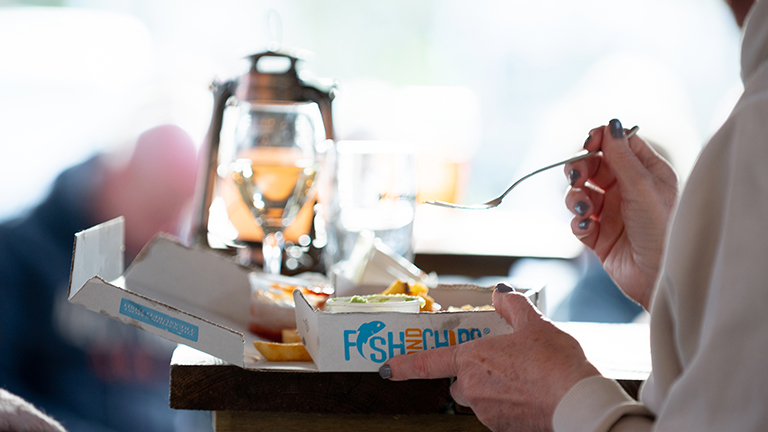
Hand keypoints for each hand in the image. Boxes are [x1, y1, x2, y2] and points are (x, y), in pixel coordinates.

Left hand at [381, 284, 599, 431]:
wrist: (578, 403)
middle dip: (472, 372)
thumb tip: (501, 294)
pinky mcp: (502, 428)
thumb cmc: (556, 364)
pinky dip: (507, 402)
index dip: (403, 365)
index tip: (386, 368)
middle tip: (502, 362)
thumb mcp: (534, 324)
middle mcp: (472, 389)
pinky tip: (530, 392)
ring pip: (478, 397)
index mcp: (472, 360)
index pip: (427, 363)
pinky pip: (496, 411)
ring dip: (492, 388)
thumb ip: (513, 306)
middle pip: (459, 381)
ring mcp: (486, 412)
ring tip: (524, 376)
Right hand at [564, 119, 677, 308]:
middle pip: (593, 166)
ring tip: (585, 211)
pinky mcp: (599, 236)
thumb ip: (623, 156)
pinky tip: (588, 228)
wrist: (659, 279)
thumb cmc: (663, 232)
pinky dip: (577, 222)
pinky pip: (577, 221)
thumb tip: (611, 124)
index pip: (619, 144)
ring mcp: (612, 213)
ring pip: (580, 193)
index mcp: (647, 173)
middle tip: (577, 178)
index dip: (600, 140)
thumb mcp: (643, 188)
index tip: (588, 144)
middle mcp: (628, 190)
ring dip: (575, 198)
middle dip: (580, 170)